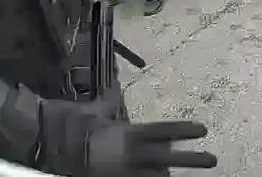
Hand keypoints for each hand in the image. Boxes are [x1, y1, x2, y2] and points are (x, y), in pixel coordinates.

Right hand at [38, 99, 216, 174]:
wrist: (48, 144)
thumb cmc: (71, 124)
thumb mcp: (94, 111)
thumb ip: (108, 105)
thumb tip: (112, 92)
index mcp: (129, 133)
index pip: (165, 131)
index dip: (185, 131)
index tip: (203, 130)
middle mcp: (131, 155)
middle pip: (170, 159)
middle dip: (192, 160)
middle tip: (213, 160)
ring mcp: (123, 173)